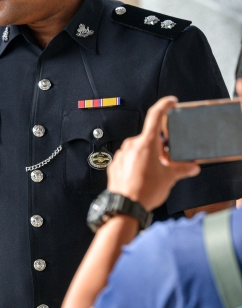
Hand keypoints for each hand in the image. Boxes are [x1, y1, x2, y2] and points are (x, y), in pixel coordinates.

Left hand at [107, 96, 199, 211]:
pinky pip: (129, 159)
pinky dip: (137, 164)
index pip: (155, 116)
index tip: (170, 101)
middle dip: (160, 147)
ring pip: (138, 149)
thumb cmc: (145, 190)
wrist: (125, 206)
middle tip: (167, 160)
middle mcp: (131, 145)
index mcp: (146, 143)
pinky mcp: (115, 164)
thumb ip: (182, 168)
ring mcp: (121, 154)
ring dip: (148, 156)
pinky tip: (142, 176)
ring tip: (154, 172)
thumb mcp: (170, 177)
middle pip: (149, 138)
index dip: (164, 105)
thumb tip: (192, 167)